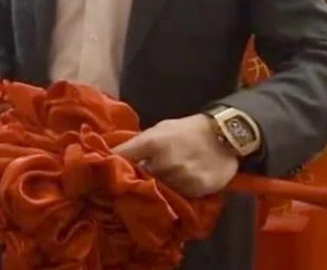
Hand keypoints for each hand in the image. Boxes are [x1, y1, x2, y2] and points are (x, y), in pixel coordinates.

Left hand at [111, 114, 238, 197]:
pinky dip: (174, 193)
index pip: (122, 156)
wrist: (225, 134)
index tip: (101, 169)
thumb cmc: (187, 129)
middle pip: (139, 177)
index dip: (110, 163)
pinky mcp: (196, 189)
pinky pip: (178, 196)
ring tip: (156, 185)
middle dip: (135, 178)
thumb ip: (141, 142)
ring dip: (155, 188)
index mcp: (152, 142)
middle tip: (131, 181)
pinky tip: (176, 187)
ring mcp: (181, 177)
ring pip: (159, 189)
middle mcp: (165, 161)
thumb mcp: (161, 129)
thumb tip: (117, 155)